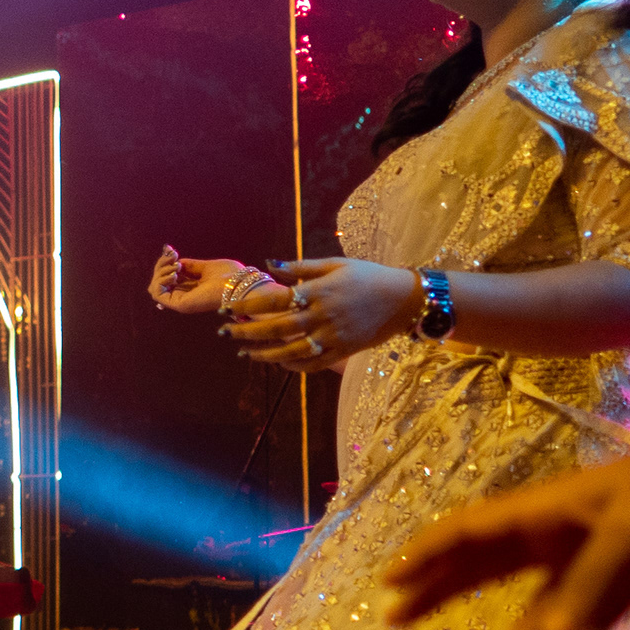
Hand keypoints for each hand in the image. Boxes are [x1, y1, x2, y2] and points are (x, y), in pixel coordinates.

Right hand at [146, 247, 262, 317]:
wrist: (239, 285)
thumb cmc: (229, 276)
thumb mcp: (205, 266)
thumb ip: (189, 265)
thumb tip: (173, 259)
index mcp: (191, 286)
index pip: (168, 275)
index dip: (166, 262)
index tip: (172, 252)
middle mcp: (184, 294)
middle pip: (159, 281)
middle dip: (161, 265)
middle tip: (173, 258)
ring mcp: (180, 300)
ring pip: (155, 287)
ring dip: (160, 273)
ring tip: (175, 268)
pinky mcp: (179, 304)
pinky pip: (157, 294)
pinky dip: (160, 281)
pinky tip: (173, 274)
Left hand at [224, 256, 415, 369]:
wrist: (405, 299)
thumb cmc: (368, 276)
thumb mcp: (335, 264)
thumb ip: (302, 266)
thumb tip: (270, 263)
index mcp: (318, 290)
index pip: (274, 300)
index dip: (247, 306)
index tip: (226, 308)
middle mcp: (323, 315)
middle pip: (277, 327)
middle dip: (246, 332)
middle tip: (224, 333)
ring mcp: (333, 336)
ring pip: (291, 351)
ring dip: (264, 354)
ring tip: (245, 353)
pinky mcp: (343, 351)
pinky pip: (313, 364)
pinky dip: (293, 366)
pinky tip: (278, 362)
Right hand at [380, 424, 629, 629]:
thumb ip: (592, 580)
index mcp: (545, 511)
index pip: (469, 531)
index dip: (426, 554)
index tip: (388, 581)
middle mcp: (557, 539)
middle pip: (483, 569)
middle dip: (439, 595)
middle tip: (393, 622)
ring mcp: (591, 564)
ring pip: (535, 610)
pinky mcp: (627, 583)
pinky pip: (591, 626)